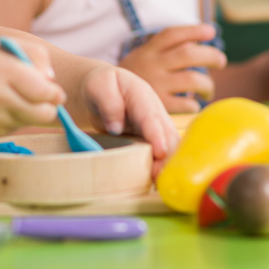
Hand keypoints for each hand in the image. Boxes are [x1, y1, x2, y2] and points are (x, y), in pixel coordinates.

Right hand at [0, 39, 65, 136]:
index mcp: (1, 69)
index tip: (55, 90)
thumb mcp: (8, 45)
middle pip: (43, 114)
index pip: (42, 91)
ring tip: (18, 97)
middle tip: (45, 98)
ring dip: (33, 112)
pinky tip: (3, 106)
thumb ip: (37, 55)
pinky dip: (18, 118)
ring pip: (32, 122)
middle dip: (51, 107)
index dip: (54, 93)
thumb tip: (52, 81)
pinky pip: (18, 127)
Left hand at [81, 65, 178, 179]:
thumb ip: (108, 102)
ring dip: (168, 164)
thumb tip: (116, 127)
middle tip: (161, 176)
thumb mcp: (99, 86)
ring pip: (169, 145)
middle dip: (167, 155)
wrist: (105, 90)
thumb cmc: (102, 86)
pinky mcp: (154, 138)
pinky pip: (163, 152)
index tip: (160, 152)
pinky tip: (159, 181)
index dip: (156, 134)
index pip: (150, 116)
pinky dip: (163, 166)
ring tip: (161, 182)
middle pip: (166, 134)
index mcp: (141, 94)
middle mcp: (154, 111)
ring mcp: (157, 125)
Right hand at [118, 24, 226, 112]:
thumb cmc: (136, 76)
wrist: (108, 99)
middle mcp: (153, 65)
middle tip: (220, 62)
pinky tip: (193, 104)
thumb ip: (167, 49)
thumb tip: (198, 43)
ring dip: (207, 84)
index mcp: (149, 51)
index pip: (173, 35)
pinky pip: (187, 104)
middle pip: (188, 54)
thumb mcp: (144, 56)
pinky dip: (195, 104)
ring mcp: (156, 85)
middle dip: (211, 56)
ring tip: (207, 90)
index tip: (211, 31)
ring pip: (193, 79)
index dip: (194, 31)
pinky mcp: (159, 106)